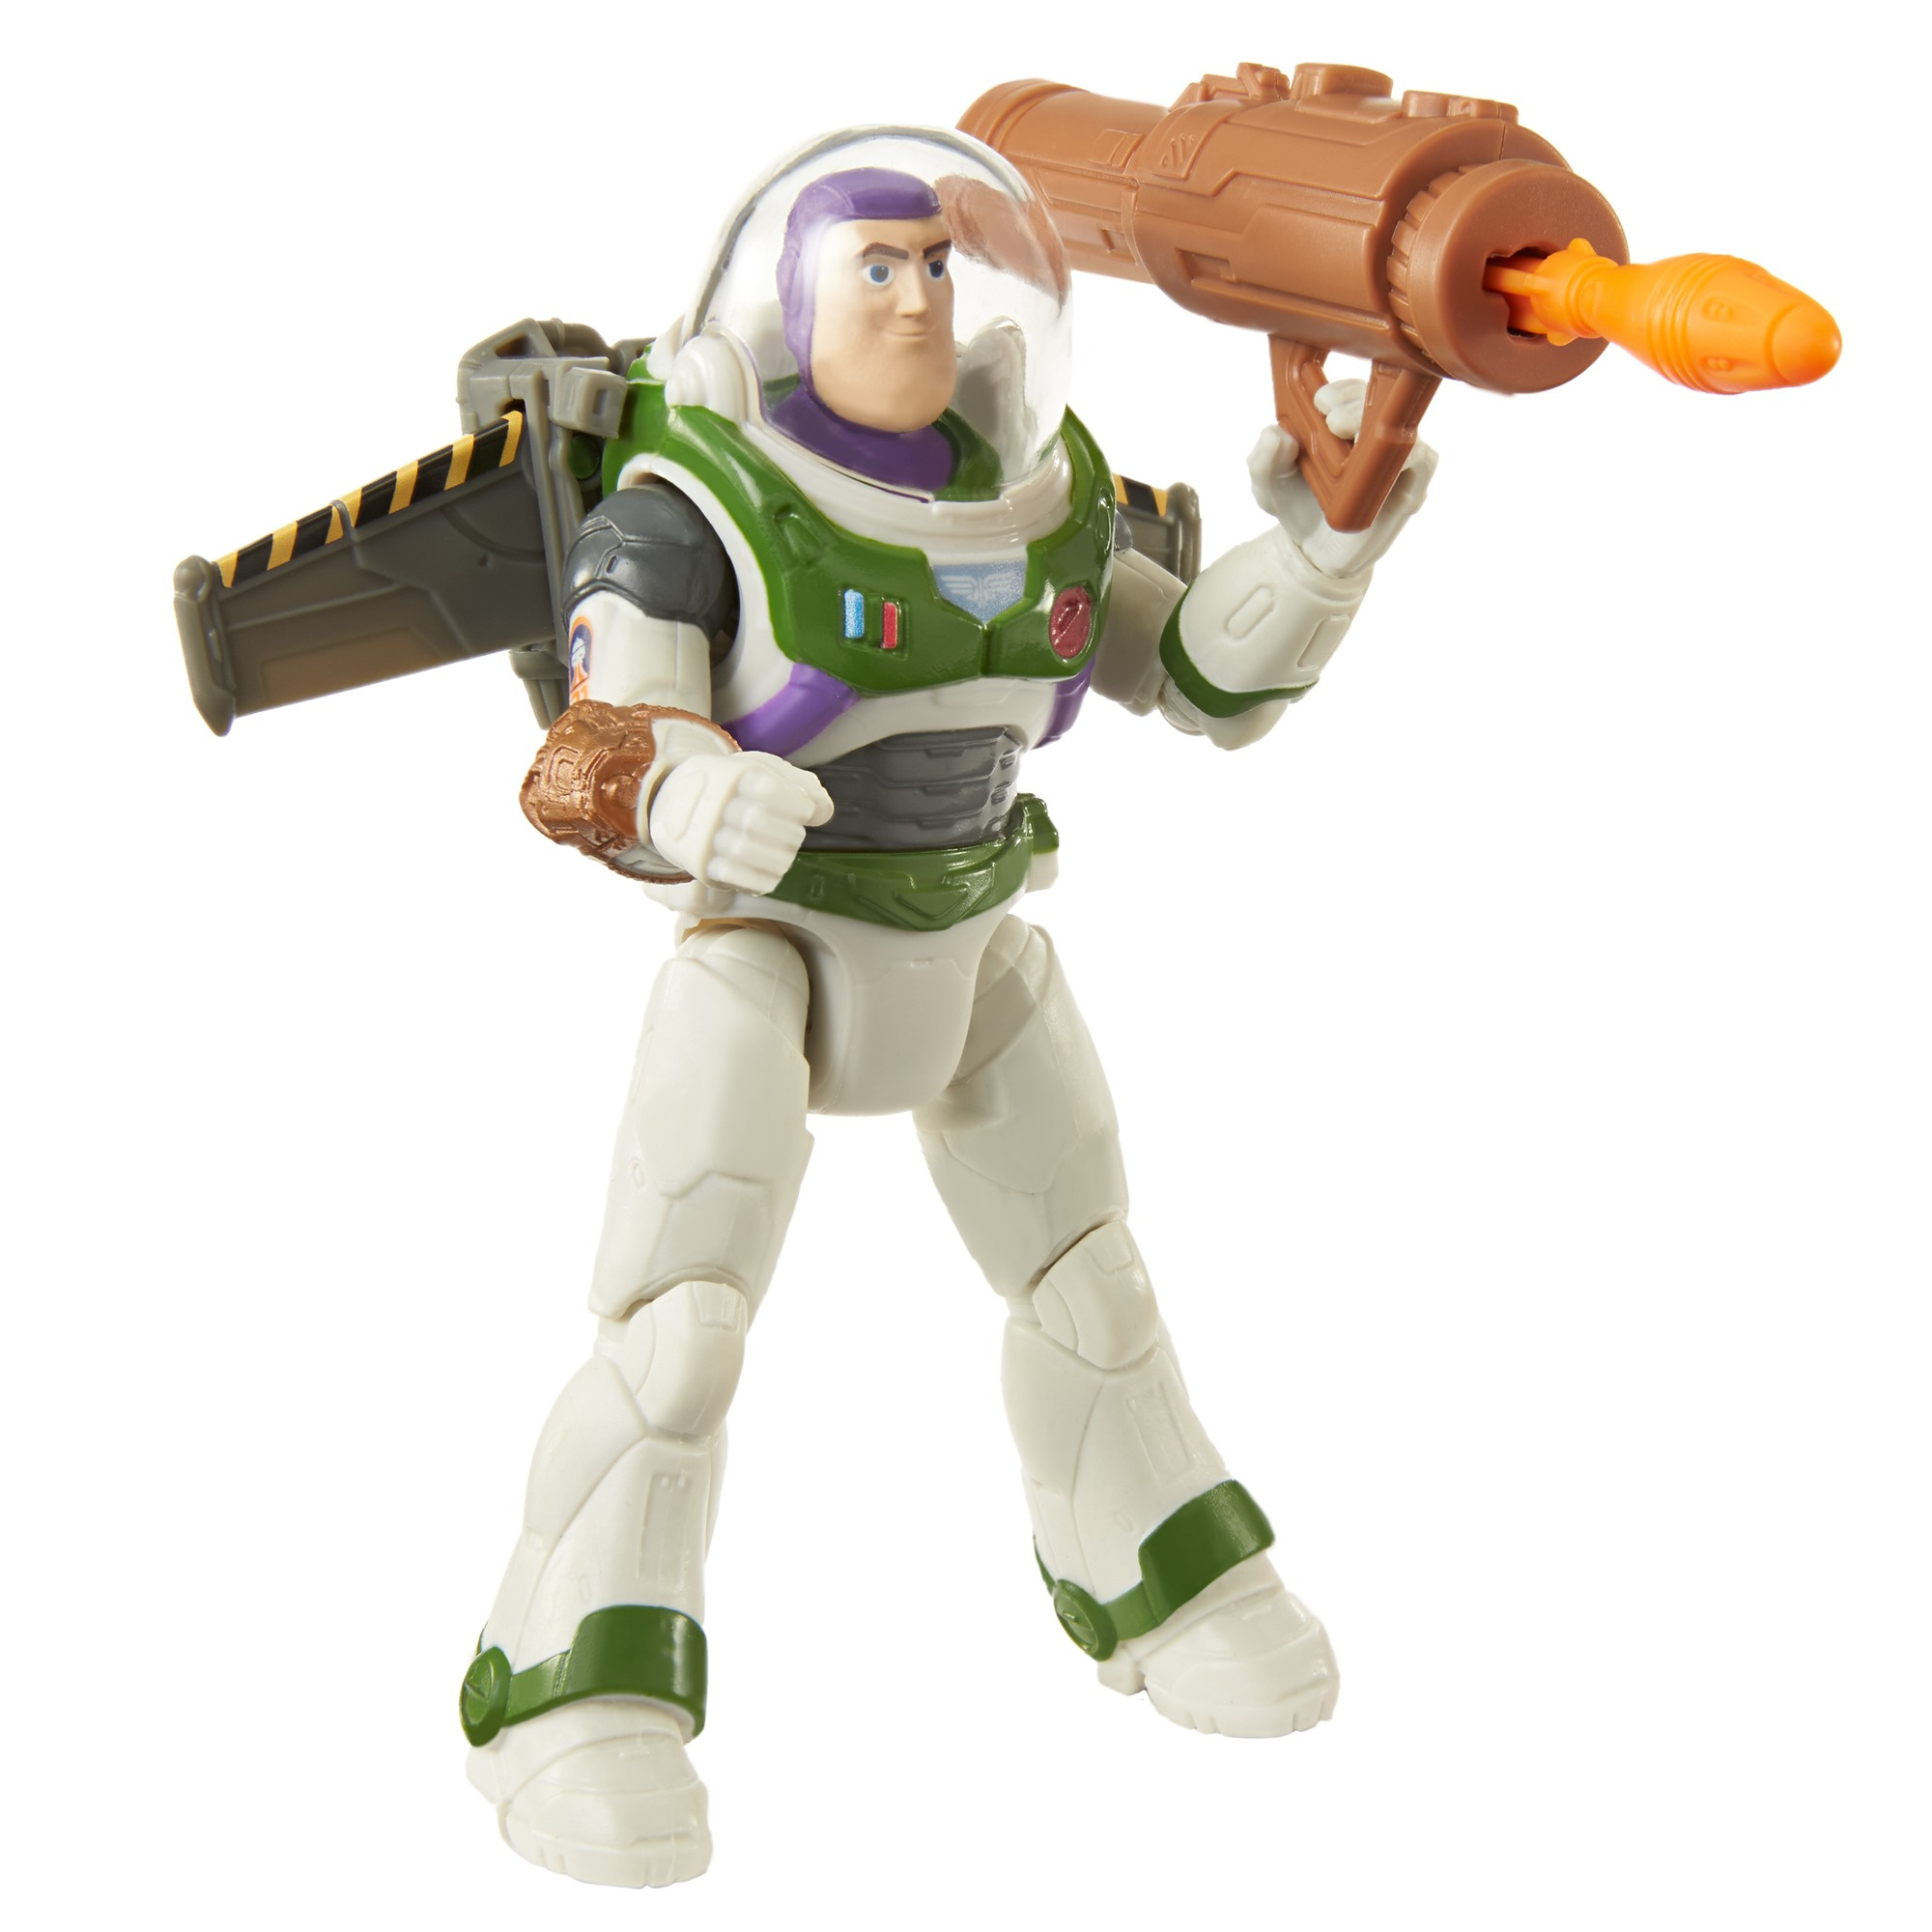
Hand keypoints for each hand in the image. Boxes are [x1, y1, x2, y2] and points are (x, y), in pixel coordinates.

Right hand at [648, 751, 832, 894]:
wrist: (673, 799)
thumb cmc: (733, 785)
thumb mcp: (763, 769)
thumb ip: (801, 785)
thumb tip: (825, 812)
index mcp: (730, 776)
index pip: (769, 790)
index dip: (798, 805)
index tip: (804, 810)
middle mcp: (713, 805)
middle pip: (760, 823)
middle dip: (790, 834)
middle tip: (793, 836)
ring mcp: (704, 836)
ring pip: (748, 853)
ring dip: (780, 859)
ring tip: (783, 854)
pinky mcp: (701, 865)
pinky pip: (737, 878)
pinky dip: (763, 878)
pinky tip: (771, 871)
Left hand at [1247, 389, 1437, 578]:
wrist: (1312, 552)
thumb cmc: (1296, 505)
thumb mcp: (1267, 485)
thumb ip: (1263, 459)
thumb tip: (1276, 434)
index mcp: (1342, 421)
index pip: (1352, 391)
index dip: (1340, 390)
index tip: (1320, 402)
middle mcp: (1372, 434)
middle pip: (1381, 404)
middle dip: (1356, 405)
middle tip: (1332, 420)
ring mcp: (1395, 459)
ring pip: (1404, 429)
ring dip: (1380, 429)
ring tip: (1349, 436)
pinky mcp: (1411, 486)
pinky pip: (1423, 462)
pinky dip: (1410, 456)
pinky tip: (1380, 466)